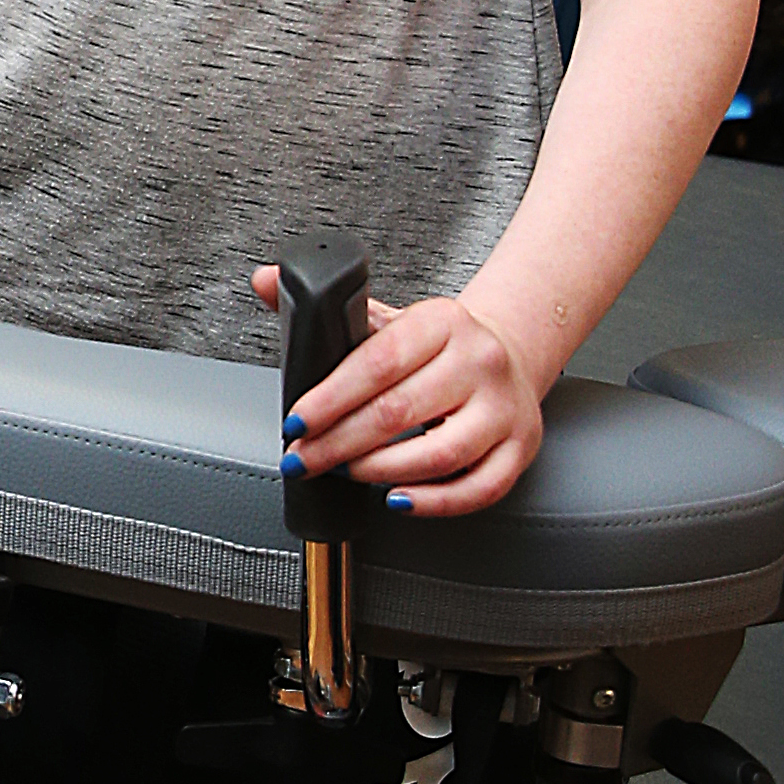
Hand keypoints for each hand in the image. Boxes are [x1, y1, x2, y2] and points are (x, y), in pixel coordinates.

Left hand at [255, 270, 543, 518]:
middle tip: (304, 460)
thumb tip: (264, 280)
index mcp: (442, 322)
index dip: (329, 399)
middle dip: (337, 444)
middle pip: (398, 412)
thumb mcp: (388, 317)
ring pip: (439, 454)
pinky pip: (477, 488)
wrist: (508, 352)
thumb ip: (328, 305)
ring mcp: (503, 409)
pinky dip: (433, 502)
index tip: (296, 424)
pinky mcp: (520, 448)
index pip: (377, 363)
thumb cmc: (439, 345)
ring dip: (379, 471)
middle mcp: (479, 362)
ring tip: (345, 472)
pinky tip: (396, 498)